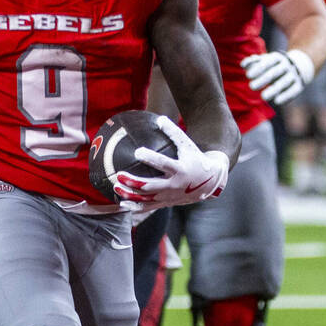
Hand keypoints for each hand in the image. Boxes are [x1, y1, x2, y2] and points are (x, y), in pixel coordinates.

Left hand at [113, 116, 228, 208]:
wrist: (210, 182)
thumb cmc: (195, 159)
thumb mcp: (188, 145)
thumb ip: (174, 133)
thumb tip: (159, 118)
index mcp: (180, 170)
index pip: (163, 164)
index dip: (150, 158)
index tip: (137, 151)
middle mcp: (174, 186)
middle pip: (150, 186)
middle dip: (134, 181)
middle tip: (119, 174)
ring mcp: (169, 197)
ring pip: (146, 199)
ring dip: (130, 194)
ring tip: (116, 187)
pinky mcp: (166, 203)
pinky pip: (148, 207)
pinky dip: (134, 206)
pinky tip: (121, 202)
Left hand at [241, 48, 314, 104]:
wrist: (296, 67)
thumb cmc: (272, 66)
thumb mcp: (263, 62)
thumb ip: (253, 63)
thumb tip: (244, 64)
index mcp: (276, 58)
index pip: (267, 62)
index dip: (258, 68)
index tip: (248, 75)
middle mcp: (286, 65)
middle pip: (274, 72)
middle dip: (263, 79)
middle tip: (251, 87)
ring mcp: (293, 75)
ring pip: (284, 82)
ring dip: (274, 90)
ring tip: (263, 97)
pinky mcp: (299, 85)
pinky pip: (293, 91)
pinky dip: (286, 96)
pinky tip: (277, 102)